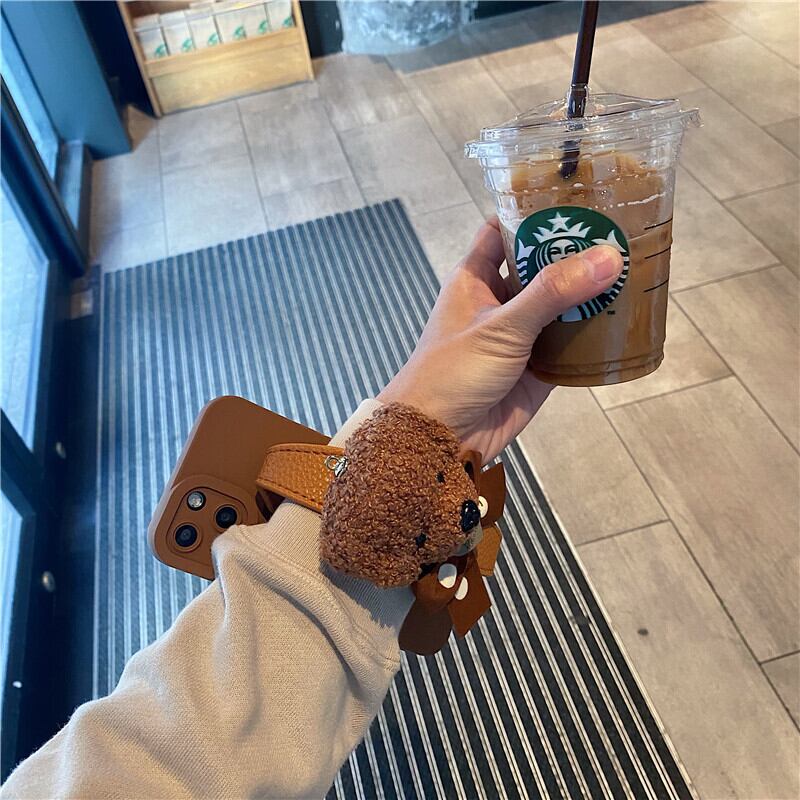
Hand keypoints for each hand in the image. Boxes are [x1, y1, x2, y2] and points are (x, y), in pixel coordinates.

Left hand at [377, 217, 622, 461]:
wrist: (440, 439)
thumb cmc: (453, 373)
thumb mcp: (501, 326)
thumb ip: (551, 292)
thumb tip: (607, 256)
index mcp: (476, 278)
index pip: (502, 229)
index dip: (531, 209)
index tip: (573, 191)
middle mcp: (499, 301)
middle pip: (540, 264)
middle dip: (574, 250)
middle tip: (621, 227)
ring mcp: (520, 334)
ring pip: (560, 304)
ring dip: (590, 291)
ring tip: (634, 264)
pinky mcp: (538, 367)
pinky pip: (570, 343)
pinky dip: (593, 332)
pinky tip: (626, 316)